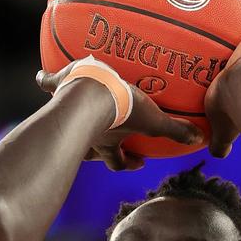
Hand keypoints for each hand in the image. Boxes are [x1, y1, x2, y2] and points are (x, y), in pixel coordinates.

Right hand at [36, 61, 203, 170]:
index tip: (138, 162)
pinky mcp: (61, 88)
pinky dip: (46, 80)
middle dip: (95, 151)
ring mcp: (70, 112)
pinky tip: (41, 76)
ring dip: (67, 117)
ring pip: (67, 121)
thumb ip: (175, 130)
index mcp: (109, 142)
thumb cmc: (122, 107)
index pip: (118, 162)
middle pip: (89, 150)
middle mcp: (88, 132)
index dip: (128, 164)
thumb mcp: (153, 119)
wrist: (91, 91)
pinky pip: (50, 84)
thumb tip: (199, 140)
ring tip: (68, 113)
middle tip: (100, 147)